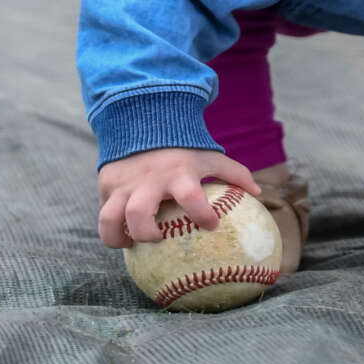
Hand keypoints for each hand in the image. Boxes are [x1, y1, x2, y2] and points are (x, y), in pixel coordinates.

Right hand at [97, 147, 261, 248]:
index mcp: (178, 173)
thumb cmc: (183, 147)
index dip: (202, 214)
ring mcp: (123, 182)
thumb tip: (259, 194)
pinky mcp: (107, 182)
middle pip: (139, 215)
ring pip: (110, 218)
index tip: (212, 225)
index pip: (191, 197)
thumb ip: (234, 173)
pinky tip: (121, 233)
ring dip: (117, 237)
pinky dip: (111, 225)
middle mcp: (148, 180)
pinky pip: (104, 210)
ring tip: (130, 243)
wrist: (144, 120)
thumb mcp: (210, 156)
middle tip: (159, 239)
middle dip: (146, 234)